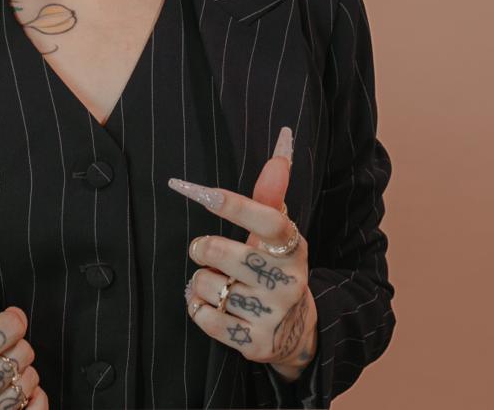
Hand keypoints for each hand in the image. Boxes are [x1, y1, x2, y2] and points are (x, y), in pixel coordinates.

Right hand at [0, 252, 49, 408]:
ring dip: (22, 369)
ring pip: (30, 380)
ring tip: (1, 367)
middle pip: (22, 353)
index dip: (12, 318)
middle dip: (15, 343)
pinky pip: (35, 408)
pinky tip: (18, 387)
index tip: (5, 320)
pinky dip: (34, 396)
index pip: (8, 328)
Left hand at [170, 126, 317, 380]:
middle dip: (203, 248)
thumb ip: (270, 195)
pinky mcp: (255, 343)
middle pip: (223, 253)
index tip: (203, 192)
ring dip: (202, 282)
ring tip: (218, 283)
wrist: (295, 330)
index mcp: (292, 248)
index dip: (234, 205)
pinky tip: (213, 304)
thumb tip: (280, 151)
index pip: (267, 220)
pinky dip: (198, 307)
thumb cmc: (275, 267)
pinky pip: (204, 317)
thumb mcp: (277, 234)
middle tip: (205, 249)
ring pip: (208, 285)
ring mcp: (271, 314)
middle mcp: (287, 281)